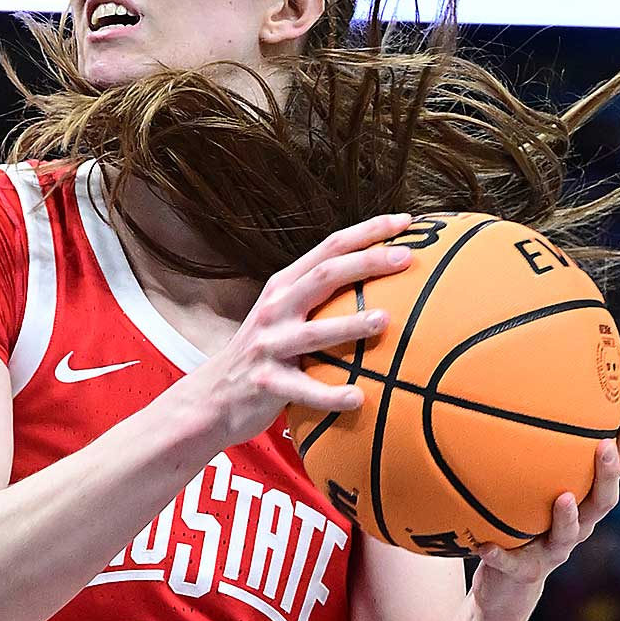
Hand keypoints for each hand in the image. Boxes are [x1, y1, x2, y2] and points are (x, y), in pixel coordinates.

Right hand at [188, 217, 413, 449]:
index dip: (367, 231)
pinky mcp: (266, 384)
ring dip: (350, 325)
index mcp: (284, 286)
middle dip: (366, 263)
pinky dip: (331, 395)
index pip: (329, 248)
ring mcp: (269, 346)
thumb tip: (379, 283)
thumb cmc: (264, 353)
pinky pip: (304, 390)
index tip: (405, 221)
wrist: (212, 397)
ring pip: (313, 332)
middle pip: (324, 276)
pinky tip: (359, 398)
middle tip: (407, 258)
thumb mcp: (283, 315)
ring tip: (385, 320)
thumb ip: (319, 297)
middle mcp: (275, 309)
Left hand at [472, 397, 619, 610]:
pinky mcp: (526, 572)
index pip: (617, 464)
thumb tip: (518, 380)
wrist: (506, 584)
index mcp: (586, 498)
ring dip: (568, 517)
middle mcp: (580, 524)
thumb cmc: (519, 520)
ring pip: (571, 534)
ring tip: (562, 497)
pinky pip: (513, 562)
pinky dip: (500, 553)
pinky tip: (483, 544)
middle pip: (605, 499)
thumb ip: (529, 446)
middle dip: (607, 473)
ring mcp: (555, 550)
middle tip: (604, 446)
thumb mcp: (526, 482)